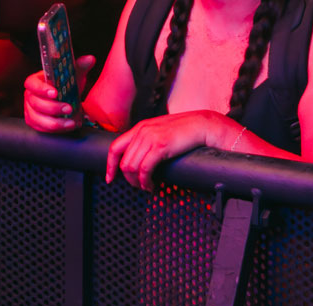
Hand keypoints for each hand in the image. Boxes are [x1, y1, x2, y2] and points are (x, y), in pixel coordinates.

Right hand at [23, 55, 94, 131]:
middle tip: (69, 108)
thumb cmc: (67, 83)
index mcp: (36, 80)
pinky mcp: (34, 122)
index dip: (41, 89)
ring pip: (38, 119)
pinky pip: (41, 128)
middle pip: (36, 103)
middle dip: (53, 108)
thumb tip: (90, 59)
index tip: (55, 93)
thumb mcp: (74, 73)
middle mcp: (30, 96)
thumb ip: (81, 65)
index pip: (31, 84)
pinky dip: (55, 129)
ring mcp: (30, 110)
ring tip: (70, 122)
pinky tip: (68, 126)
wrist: (68, 96)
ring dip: (55, 122)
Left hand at [105, 111, 235, 189]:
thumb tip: (138, 158)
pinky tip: (152, 185)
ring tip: (147, 185)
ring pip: (132, 168)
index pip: (115, 147)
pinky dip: (146, 182)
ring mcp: (151, 137)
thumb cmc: (185, 130)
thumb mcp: (161, 131)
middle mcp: (143, 131)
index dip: (110, 166)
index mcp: (141, 127)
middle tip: (139, 185)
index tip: (110, 178)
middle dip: (129, 179)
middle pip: (124, 162)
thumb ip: (148, 140)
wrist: (202, 125)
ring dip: (138, 182)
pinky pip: (144, 170)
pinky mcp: (160, 146)